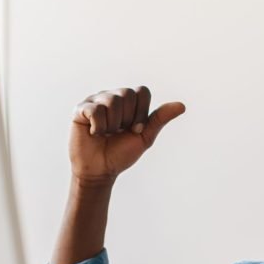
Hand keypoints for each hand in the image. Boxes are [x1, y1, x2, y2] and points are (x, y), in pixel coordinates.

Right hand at [70, 86, 185, 184]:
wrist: (100, 171)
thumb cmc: (120, 154)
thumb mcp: (144, 137)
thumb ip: (159, 119)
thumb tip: (182, 105)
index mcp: (129, 101)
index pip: (142, 91)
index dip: (141, 112)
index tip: (135, 129)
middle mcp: (112, 96)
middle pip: (127, 94)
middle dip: (126, 119)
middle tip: (118, 132)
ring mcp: (95, 101)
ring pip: (112, 101)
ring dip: (112, 125)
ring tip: (106, 134)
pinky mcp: (80, 110)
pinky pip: (95, 110)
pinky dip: (98, 127)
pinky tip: (94, 134)